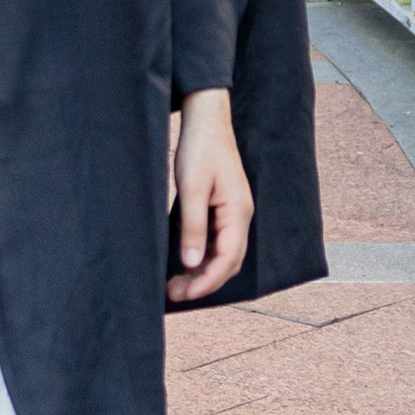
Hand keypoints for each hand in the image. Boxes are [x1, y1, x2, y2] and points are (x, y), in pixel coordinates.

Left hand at [167, 88, 251, 305]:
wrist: (205, 120)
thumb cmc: (199, 149)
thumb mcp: (192, 188)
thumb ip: (193, 226)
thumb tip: (192, 263)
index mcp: (238, 212)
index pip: (229, 258)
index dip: (208, 281)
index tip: (185, 294)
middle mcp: (240, 216)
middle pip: (228, 262)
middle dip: (203, 282)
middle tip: (174, 294)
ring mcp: (233, 213)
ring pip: (223, 254)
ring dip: (202, 272)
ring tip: (175, 285)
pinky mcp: (222, 209)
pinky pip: (217, 242)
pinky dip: (202, 257)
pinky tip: (184, 263)